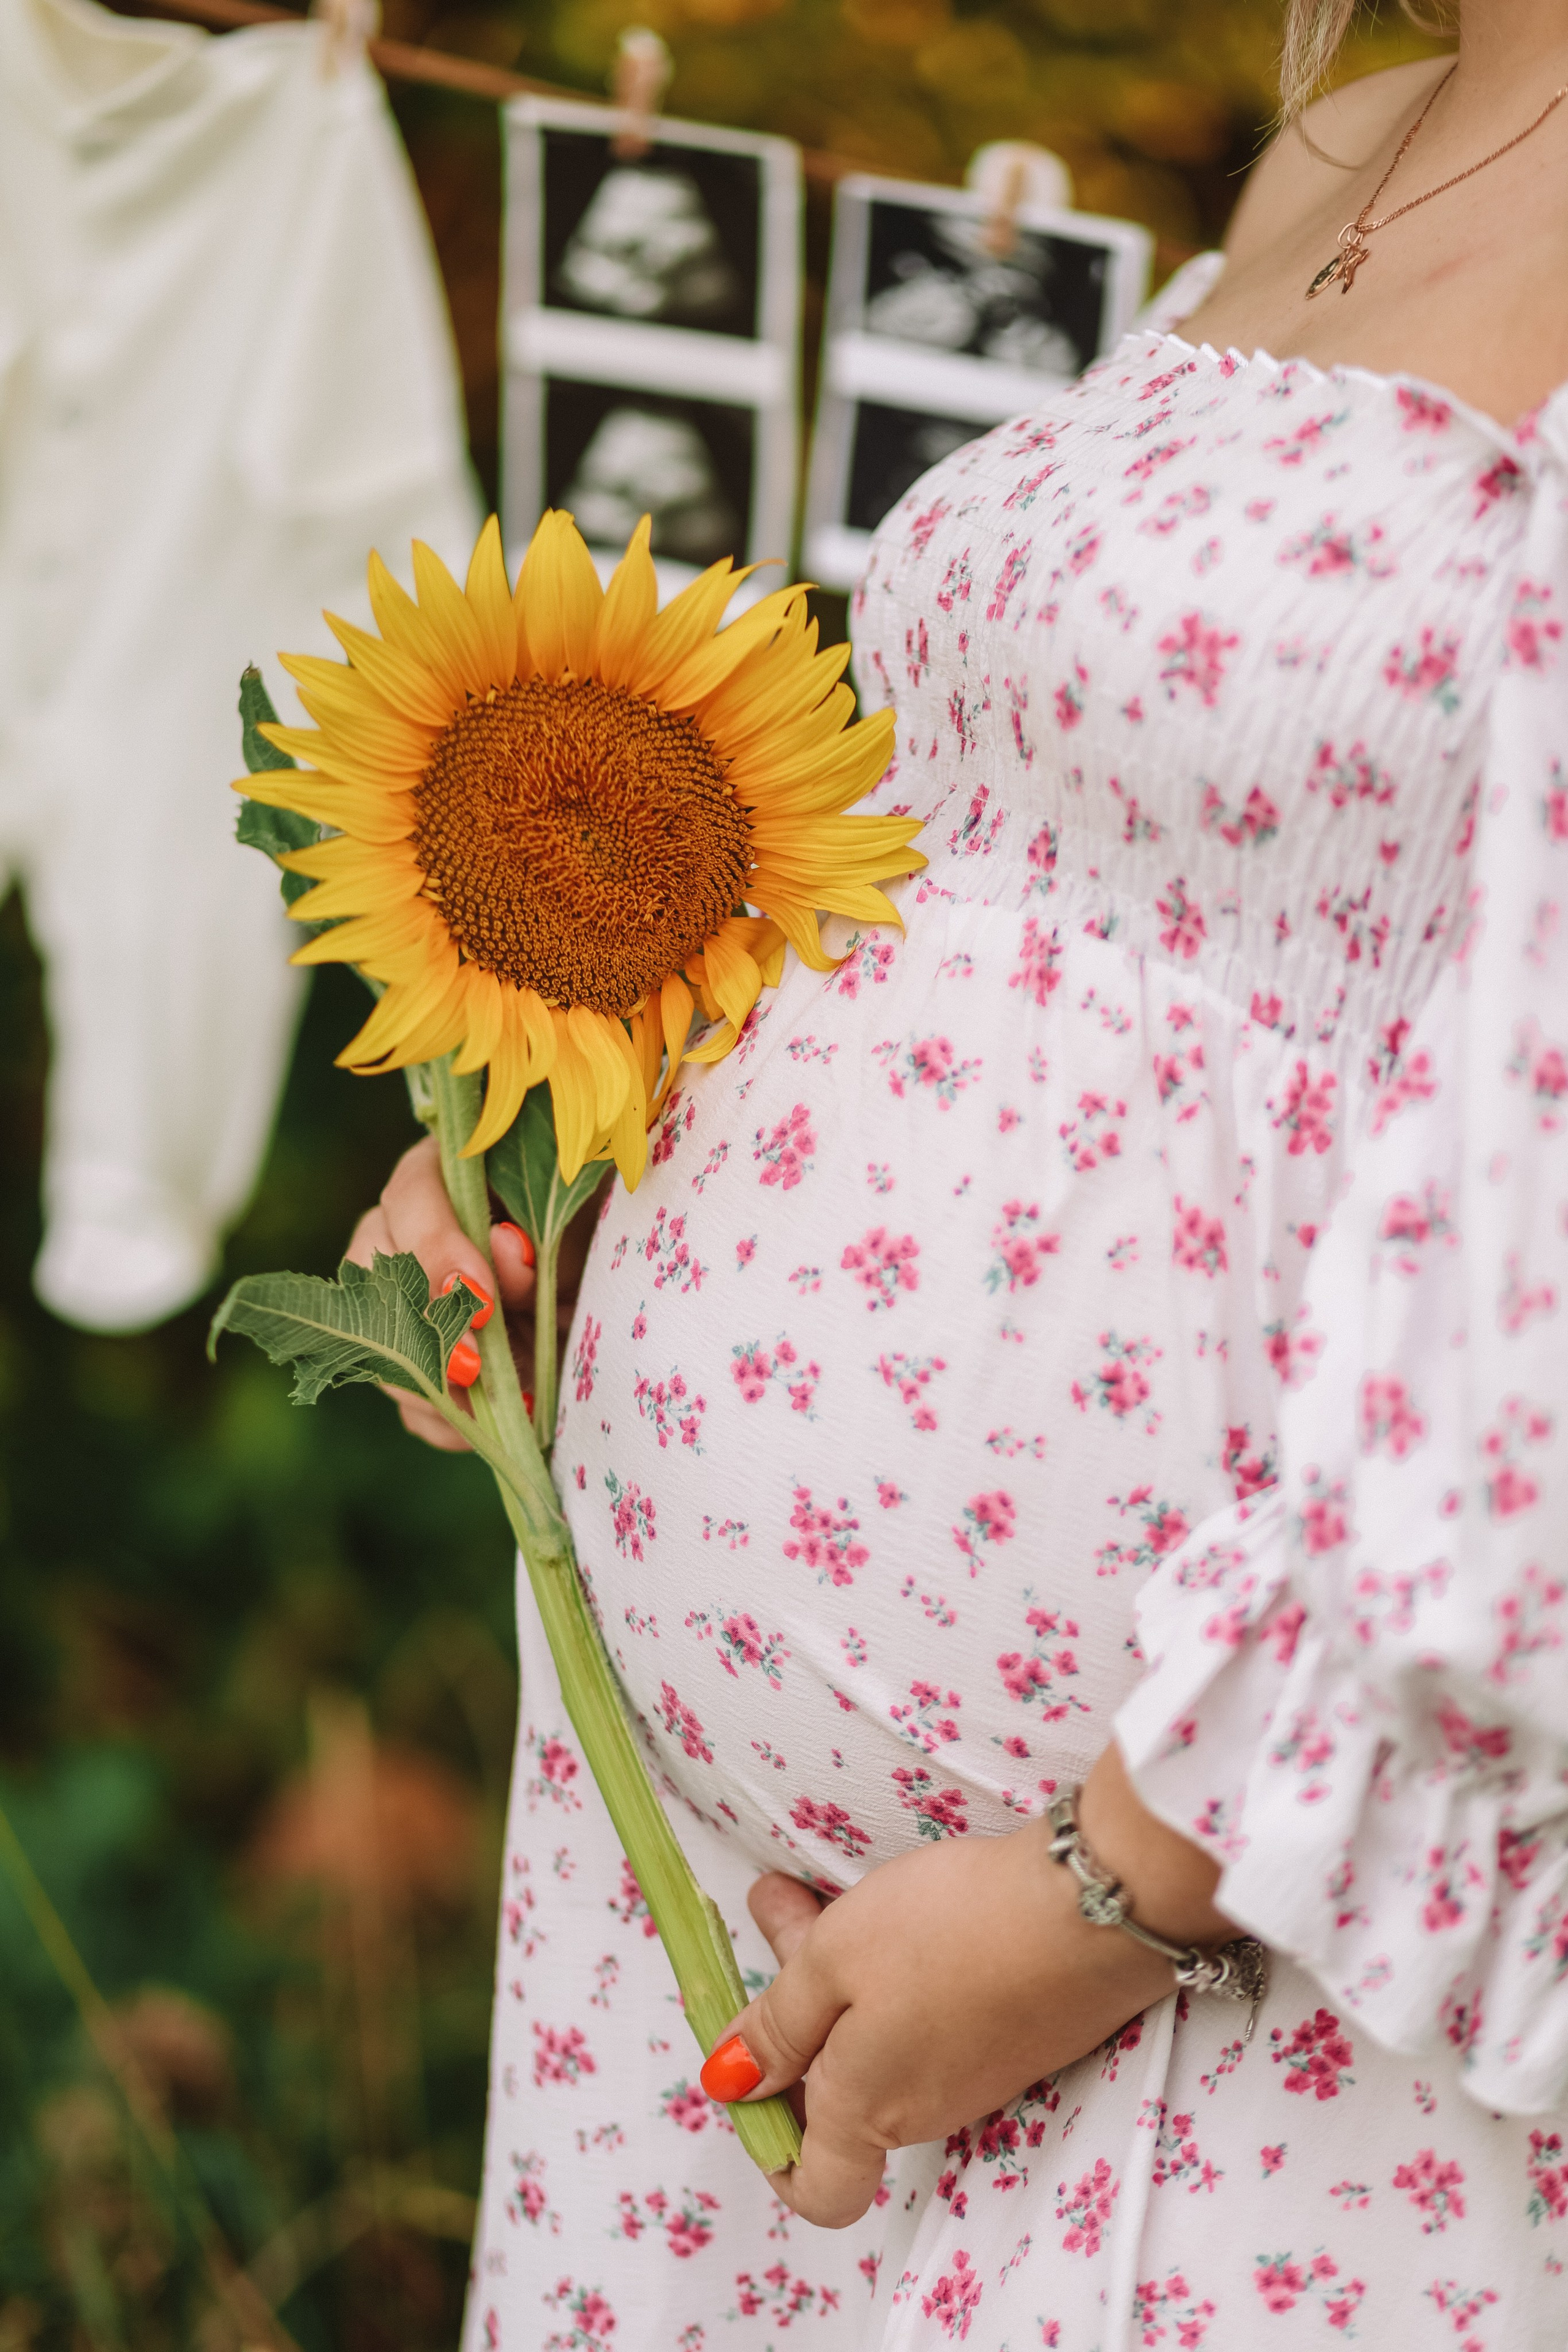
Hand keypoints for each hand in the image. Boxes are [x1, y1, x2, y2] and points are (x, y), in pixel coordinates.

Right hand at [344, 1135, 601, 1450]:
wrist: (614, 1294)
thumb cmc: (598, 1241)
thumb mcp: (582, 1233)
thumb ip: (546, 1239)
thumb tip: (507, 1248)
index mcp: (449, 1175)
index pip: (411, 1195)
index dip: (437, 1249)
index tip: (482, 1300)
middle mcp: (407, 1231)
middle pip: (371, 1268)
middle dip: (423, 1324)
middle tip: (472, 1368)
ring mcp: (401, 1298)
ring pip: (375, 1337)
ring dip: (428, 1381)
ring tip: (493, 1409)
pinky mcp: (416, 1358)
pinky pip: (406, 1395)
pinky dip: (442, 1419)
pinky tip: (485, 1429)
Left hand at [711, 1740, 1234, 2227]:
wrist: (1092, 1906)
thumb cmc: (951, 1931)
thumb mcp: (835, 1958)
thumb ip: (778, 2024)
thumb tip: (730, 2083)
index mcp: (867, 2110)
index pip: (816, 2190)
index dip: (771, 2142)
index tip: (751, 2062)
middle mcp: (924, 2111)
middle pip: (840, 2093)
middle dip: (798, 2011)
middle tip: (781, 1913)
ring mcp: (977, 2075)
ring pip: (884, 2044)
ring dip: (844, 1978)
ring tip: (828, 1896)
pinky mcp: (1016, 2035)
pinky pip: (933, 2022)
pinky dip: (898, 1972)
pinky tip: (898, 1907)